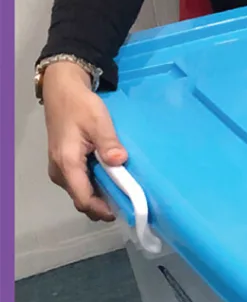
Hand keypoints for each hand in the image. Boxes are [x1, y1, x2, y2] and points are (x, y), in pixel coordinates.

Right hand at [43, 61, 125, 221]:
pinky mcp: (65, 166)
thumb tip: (118, 160)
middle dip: (105, 207)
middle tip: (130, 203)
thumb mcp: (98, 121)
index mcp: (67, 163)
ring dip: (101, 199)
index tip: (126, 210)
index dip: (104, 210)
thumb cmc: (80, 106)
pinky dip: (96, 189)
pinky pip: (81, 186)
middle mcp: (60, 172)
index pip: (83, 199)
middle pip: (82, 201)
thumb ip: (108, 143)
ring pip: (82, 195)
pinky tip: (114, 184)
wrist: (63, 91)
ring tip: (125, 194)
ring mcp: (61, 170)